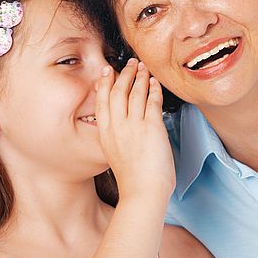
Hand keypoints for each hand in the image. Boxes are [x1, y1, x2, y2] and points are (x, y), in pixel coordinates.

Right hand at [96, 59, 175, 201]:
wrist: (143, 192)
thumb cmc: (133, 179)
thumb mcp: (115, 155)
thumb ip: (117, 137)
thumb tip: (124, 125)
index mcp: (106, 134)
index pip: (102, 101)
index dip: (105, 83)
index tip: (107, 71)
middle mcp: (117, 127)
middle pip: (118, 92)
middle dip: (124, 74)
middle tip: (130, 64)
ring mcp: (134, 126)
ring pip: (135, 92)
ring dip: (141, 77)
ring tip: (144, 68)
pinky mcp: (152, 128)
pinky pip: (152, 101)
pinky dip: (154, 89)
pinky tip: (156, 83)